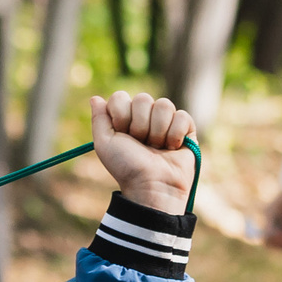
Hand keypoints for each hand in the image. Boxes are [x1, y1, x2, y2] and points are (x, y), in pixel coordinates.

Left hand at [89, 91, 197, 214]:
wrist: (152, 185)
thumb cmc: (127, 167)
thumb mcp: (104, 144)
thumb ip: (99, 119)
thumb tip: (95, 98)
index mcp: (125, 117)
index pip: (120, 97)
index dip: (121, 115)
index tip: (122, 133)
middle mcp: (145, 116)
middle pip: (143, 99)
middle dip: (139, 125)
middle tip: (141, 143)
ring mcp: (166, 121)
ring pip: (164, 105)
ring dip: (157, 131)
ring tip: (157, 147)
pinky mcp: (186, 127)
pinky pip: (182, 116)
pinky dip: (175, 134)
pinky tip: (172, 148)